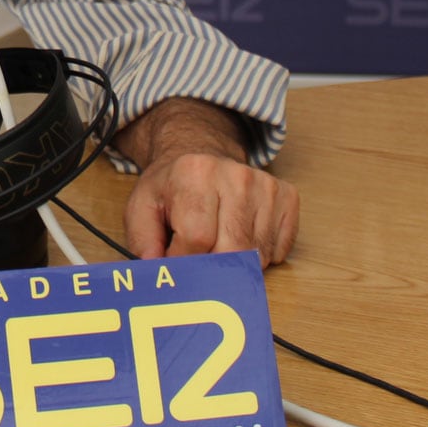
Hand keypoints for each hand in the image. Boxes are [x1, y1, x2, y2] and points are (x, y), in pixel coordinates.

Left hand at [123, 152, 298, 265]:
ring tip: (217, 242)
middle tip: (198, 258)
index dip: (184, 261)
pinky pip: (279, 249)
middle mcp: (236, 176)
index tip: (176, 262)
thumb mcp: (142, 206)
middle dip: (211, 267)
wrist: (201, 156)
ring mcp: (265, 186)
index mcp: (195, 173)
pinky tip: (241, 236)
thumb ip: (141, 240)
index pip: (197, 239)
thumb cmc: (173, 187)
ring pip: (257, 255)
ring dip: (236, 263)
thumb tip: (156, 270)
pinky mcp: (286, 196)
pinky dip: (260, 255)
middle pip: (232, 251)